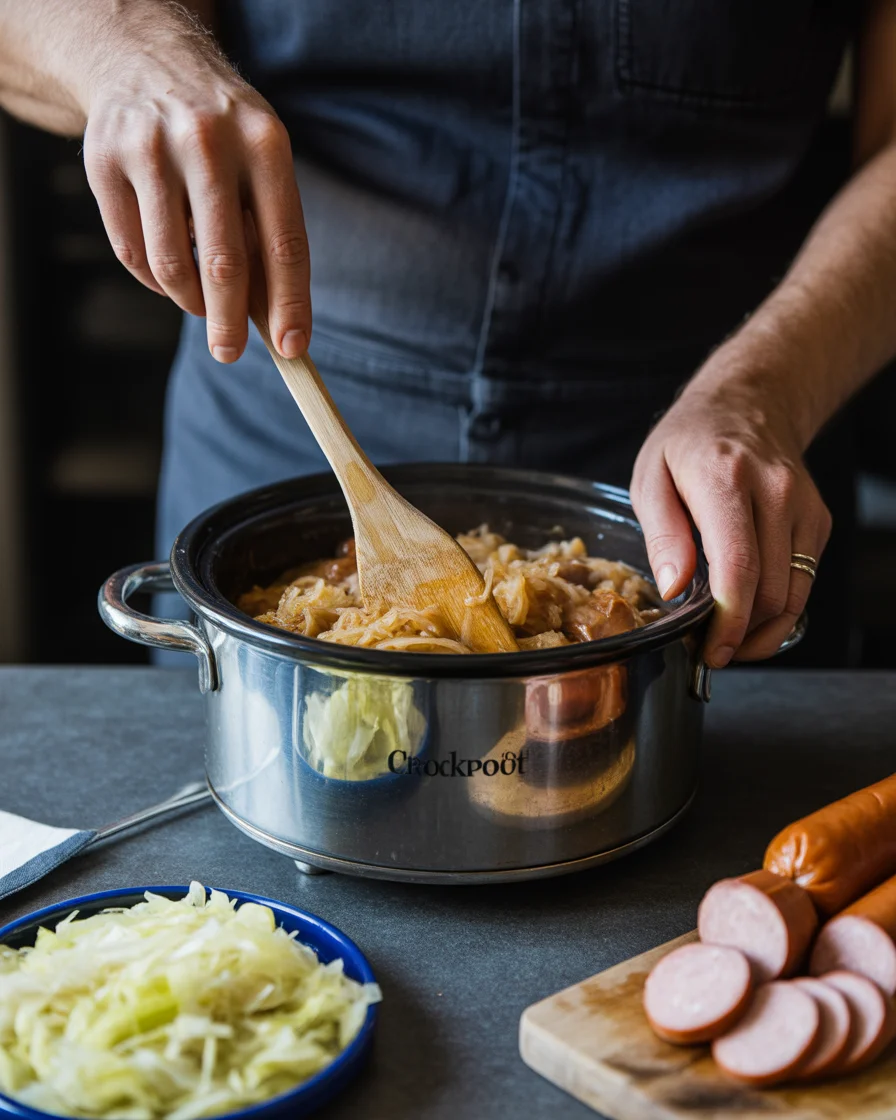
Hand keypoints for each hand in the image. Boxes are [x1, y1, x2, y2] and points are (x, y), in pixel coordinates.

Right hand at [82, 30, 308, 362]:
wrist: (145, 60)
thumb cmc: (223, 133)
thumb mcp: (261, 163)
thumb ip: (270, 234)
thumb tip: (278, 323)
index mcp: (264, 143)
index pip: (284, 242)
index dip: (289, 303)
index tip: (292, 348)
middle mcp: (208, 140)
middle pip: (225, 262)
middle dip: (230, 322)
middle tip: (230, 354)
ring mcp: (150, 148)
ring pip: (172, 264)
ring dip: (190, 300)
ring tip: (200, 304)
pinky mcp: (104, 161)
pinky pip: (132, 252)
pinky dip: (154, 279)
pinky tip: (169, 273)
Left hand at [630, 375, 831, 667]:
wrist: (749, 402)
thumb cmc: (690, 442)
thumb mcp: (651, 478)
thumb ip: (661, 535)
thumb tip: (674, 590)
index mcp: (726, 480)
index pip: (738, 567)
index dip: (728, 622)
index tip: (710, 651)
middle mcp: (776, 492)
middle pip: (771, 591)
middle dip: (742, 636)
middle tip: (708, 651)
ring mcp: (804, 507)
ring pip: (794, 596)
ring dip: (763, 631)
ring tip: (728, 641)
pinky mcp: (818, 521)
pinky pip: (803, 581)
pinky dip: (778, 608)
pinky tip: (748, 610)